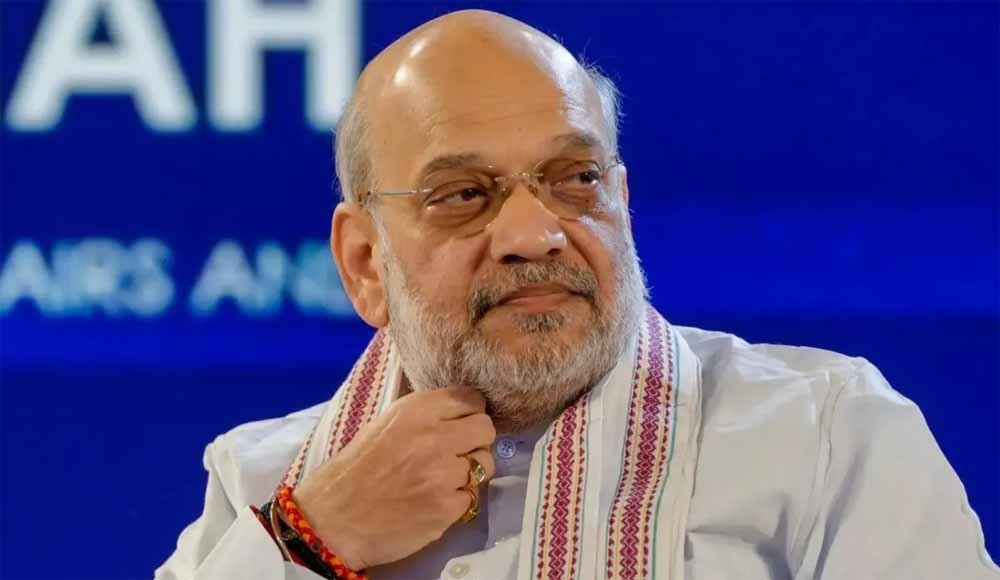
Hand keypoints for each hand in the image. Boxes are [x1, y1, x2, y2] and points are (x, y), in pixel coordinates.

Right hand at [290, 386, 496, 568]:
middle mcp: (436, 436)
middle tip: (458, 454)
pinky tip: (433, 503)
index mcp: (418, 410)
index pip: (472, 399)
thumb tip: (462, 413)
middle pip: (486, 430)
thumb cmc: (357, 468)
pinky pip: (471, 498)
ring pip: (485, 465)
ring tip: (443, 481)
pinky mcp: (447, 507)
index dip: (470, 414)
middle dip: (476, 441)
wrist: (334, 517)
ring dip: (469, 473)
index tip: (461, 426)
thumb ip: (426, 415)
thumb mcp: (387, 423)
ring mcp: (444, 473)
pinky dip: (457, 502)